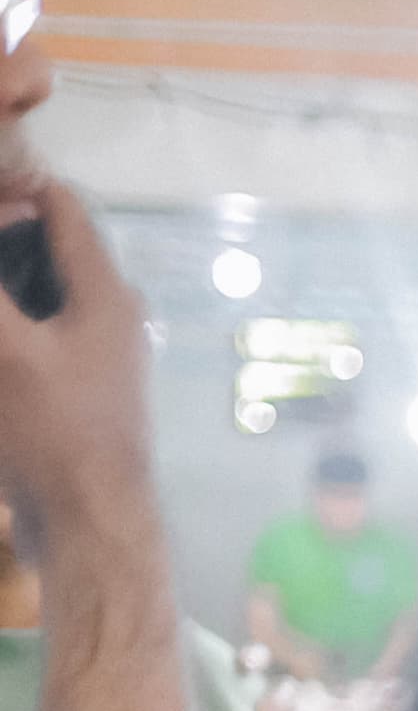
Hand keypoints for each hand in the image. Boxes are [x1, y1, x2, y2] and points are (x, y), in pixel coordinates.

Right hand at [0, 178, 153, 531]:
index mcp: (105, 293)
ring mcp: (100, 351)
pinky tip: (2, 335)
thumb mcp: (3, 347)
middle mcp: (113, 314)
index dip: (14, 188)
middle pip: (50, 246)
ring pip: (44, 291)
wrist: (91, 522)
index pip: (62, 207)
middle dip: (5, 237)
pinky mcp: (82, 384)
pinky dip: (14, 324)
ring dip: (10, 285)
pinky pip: (44, 332)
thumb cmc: (53, 431)